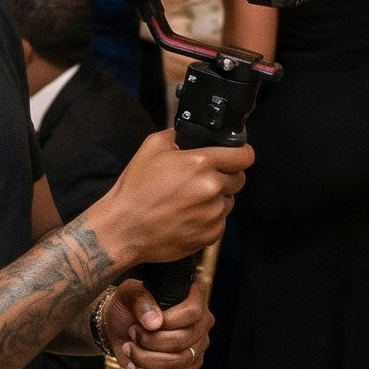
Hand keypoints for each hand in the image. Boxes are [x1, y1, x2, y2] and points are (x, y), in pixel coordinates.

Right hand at [94, 131, 251, 269]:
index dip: (241, 153)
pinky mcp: (211, 235)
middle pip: (239, 179)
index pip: (244, 156)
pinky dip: (209, 219)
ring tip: (189, 201)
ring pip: (229, 202)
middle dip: (225, 176)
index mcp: (201, 163)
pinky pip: (220, 222)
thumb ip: (176, 134)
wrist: (124, 229)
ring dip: (216, 199)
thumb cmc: (135, 189)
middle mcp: (212, 188)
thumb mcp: (150, 147)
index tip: (235, 156)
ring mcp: (213, 214)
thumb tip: (188, 133)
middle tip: (201, 180)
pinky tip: (187, 217)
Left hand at [102, 278, 211, 368]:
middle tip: (133, 333)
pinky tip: (134, 365)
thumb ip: (140, 300)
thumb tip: (154, 322)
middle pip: (182, 341)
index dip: (168, 321)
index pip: (192, 313)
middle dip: (150, 341)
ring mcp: (197, 347)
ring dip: (145, 358)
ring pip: (177, 362)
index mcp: (193, 297)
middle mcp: (201, 322)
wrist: (119, 328)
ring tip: (129, 348)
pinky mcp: (188, 367)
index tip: (144, 324)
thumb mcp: (128, 294)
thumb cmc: (127, 306)